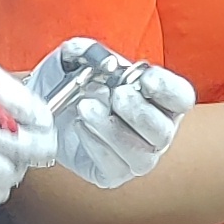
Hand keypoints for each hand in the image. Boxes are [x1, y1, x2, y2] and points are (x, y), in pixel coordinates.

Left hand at [30, 41, 195, 187]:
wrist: (42, 106)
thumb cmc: (69, 81)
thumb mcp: (74, 58)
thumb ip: (85, 51)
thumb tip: (92, 55)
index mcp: (159, 98)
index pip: (181, 97)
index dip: (168, 89)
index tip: (146, 78)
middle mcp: (155, 130)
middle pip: (164, 131)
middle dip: (139, 112)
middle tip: (116, 95)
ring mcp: (137, 155)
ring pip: (141, 154)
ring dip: (113, 130)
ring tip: (86, 107)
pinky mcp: (113, 173)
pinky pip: (114, 168)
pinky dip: (96, 145)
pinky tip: (80, 126)